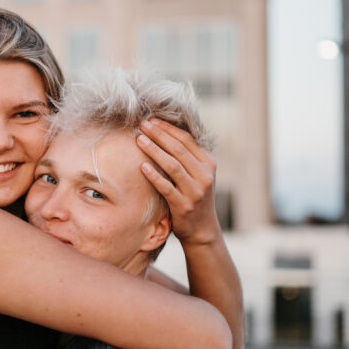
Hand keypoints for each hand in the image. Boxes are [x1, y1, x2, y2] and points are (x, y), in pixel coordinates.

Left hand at [136, 119, 220, 245]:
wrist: (202, 229)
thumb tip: (164, 130)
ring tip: (139, 140)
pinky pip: (166, 187)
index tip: (151, 120)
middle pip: (178, 149)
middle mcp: (205, 175)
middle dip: (159, 135)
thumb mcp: (198, 174)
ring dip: (154, 151)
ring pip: (172, 166)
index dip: (167, 128)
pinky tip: (142, 166)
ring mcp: (195, 191)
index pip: (187, 139)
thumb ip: (188, 156)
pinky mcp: (184, 206)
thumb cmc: (195, 195)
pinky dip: (154, 176)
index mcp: (208, 163)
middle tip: (142, 125)